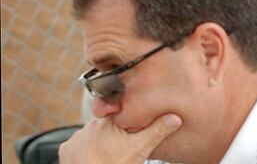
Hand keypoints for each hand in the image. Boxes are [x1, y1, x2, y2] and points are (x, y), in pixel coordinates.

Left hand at [59, 113, 181, 163]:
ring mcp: (77, 136)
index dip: (129, 121)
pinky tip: (94, 158)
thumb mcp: (141, 148)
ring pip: (92, 134)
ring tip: (109, 154)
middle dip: (115, 132)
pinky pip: (78, 145)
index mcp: (111, 119)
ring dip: (100, 141)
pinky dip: (85, 151)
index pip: (122, 113)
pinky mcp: (66, 149)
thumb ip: (158, 130)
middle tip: (123, 146)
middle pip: (107, 124)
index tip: (133, 130)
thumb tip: (175, 117)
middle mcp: (91, 124)